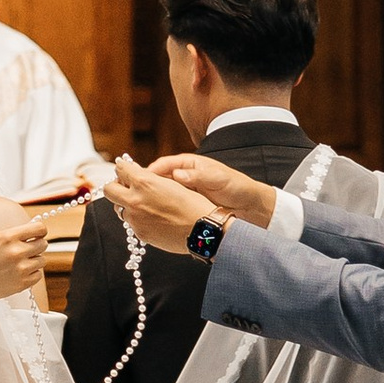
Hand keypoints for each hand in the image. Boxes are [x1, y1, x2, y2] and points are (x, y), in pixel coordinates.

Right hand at [0, 217, 50, 304]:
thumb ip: (15, 235)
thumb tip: (36, 232)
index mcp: (8, 237)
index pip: (39, 228)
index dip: (40, 231)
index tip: (38, 234)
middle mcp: (16, 252)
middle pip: (43, 244)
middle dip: (36, 246)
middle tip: (26, 250)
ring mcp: (21, 268)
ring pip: (42, 260)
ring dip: (33, 261)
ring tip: (19, 264)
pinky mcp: (23, 283)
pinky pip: (38, 275)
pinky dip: (31, 274)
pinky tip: (18, 273)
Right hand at [149, 154, 278, 226]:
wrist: (248, 205)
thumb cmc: (235, 186)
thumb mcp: (218, 179)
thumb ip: (198, 176)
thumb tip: (177, 175)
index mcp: (189, 164)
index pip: (163, 165)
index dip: (150, 172)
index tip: (140, 181)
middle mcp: (183, 176)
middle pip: (158, 179)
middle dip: (146, 186)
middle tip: (135, 195)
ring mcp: (183, 191)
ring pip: (161, 193)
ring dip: (152, 200)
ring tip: (141, 209)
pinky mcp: (186, 205)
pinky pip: (169, 205)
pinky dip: (161, 210)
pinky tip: (155, 218)